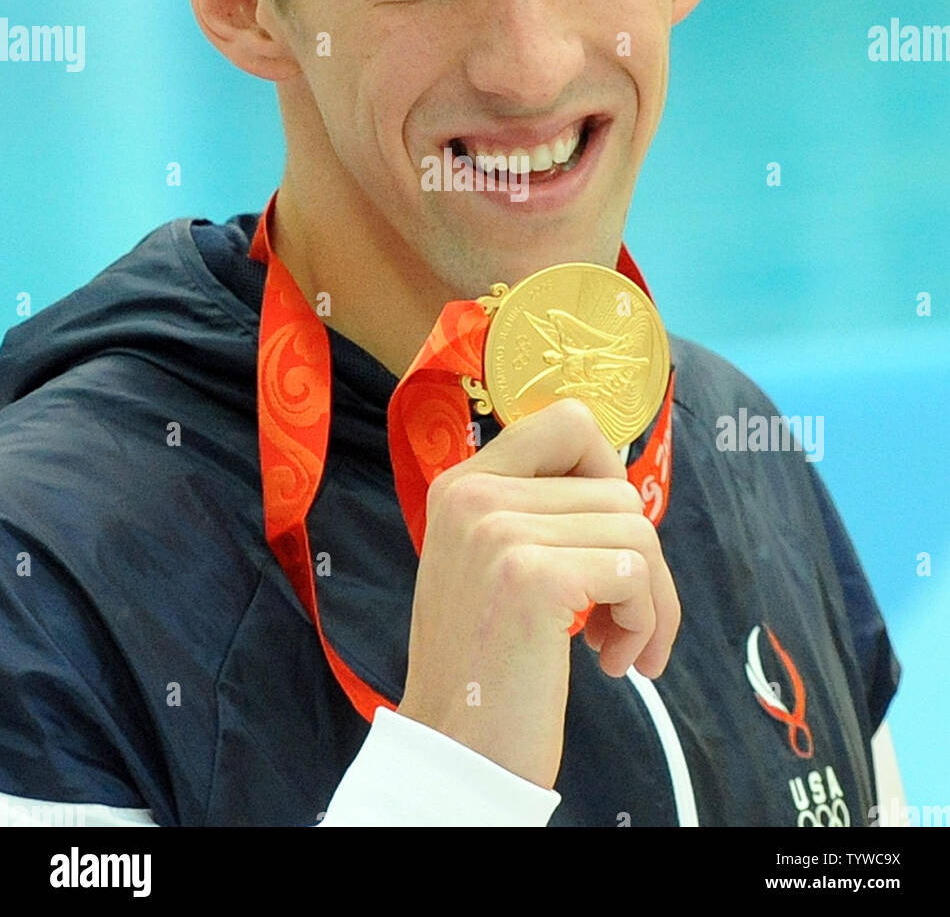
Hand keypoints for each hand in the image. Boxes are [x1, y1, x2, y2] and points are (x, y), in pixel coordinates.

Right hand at [396, 398, 680, 789]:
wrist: (454, 751)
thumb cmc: (488, 666)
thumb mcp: (490, 565)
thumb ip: (536, 514)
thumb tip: (621, 491)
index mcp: (462, 484)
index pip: (569, 422)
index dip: (608, 474)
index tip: (606, 537)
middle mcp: (474, 495)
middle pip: (618, 490)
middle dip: (639, 560)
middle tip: (614, 618)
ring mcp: (499, 532)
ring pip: (637, 532)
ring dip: (648, 600)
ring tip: (615, 646)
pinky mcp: (533, 578)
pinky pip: (636, 574)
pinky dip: (647, 624)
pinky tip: (612, 663)